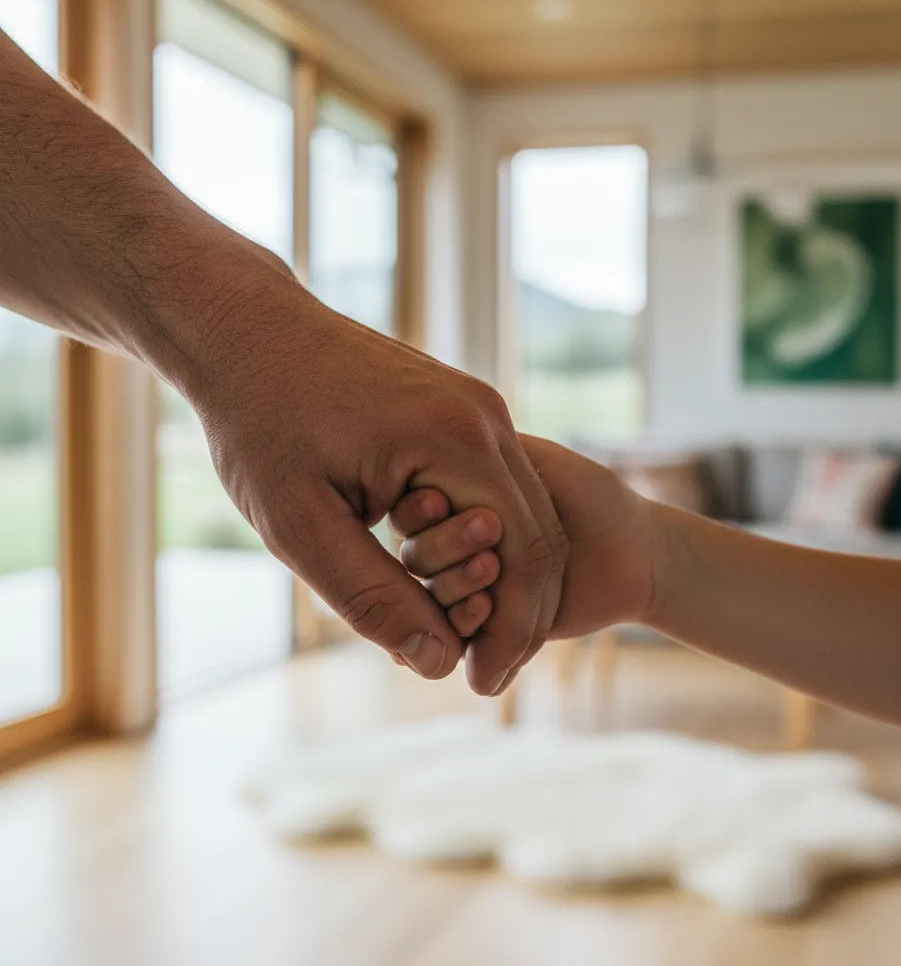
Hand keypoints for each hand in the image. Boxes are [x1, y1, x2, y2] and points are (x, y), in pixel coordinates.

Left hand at [183, 254, 566, 693]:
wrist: (248, 330)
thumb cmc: (261, 421)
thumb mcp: (300, 524)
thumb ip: (373, 597)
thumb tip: (441, 663)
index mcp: (458, 441)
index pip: (526, 554)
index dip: (513, 630)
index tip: (482, 685)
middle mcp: (487, 417)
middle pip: (538, 534)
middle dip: (517, 611)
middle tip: (482, 671)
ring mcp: (478, 406)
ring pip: (523, 509)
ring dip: (502, 575)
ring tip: (461, 632)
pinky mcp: (461, 407)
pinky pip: (496, 483)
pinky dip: (485, 537)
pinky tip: (449, 575)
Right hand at [391, 435, 655, 640]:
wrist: (636, 552)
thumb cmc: (591, 495)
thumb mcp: (533, 461)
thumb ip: (478, 452)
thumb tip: (423, 445)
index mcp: (456, 498)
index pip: (414, 509)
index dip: (421, 510)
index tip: (439, 501)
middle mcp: (455, 544)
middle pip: (417, 558)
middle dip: (443, 553)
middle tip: (485, 548)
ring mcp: (469, 587)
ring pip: (430, 600)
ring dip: (453, 595)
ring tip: (485, 596)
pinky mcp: (489, 628)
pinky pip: (458, 638)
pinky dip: (464, 635)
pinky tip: (483, 620)